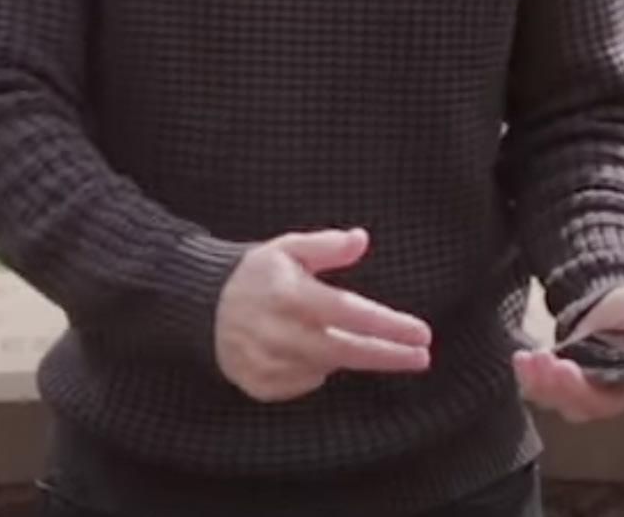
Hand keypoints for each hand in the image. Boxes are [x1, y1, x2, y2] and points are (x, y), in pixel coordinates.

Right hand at [215, 227, 431, 401]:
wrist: (201, 305)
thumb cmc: (254, 273)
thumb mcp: (288, 248)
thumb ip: (326, 245)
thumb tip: (362, 239)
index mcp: (292, 296)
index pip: (352, 314)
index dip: (390, 326)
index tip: (422, 333)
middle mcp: (281, 333)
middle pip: (347, 352)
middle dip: (388, 355)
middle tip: (421, 357)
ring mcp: (268, 362)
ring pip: (326, 369)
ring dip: (345, 357)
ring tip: (349, 340)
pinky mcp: (259, 383)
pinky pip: (301, 384)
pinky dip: (312, 371)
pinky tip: (309, 353)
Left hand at [513, 282, 623, 423]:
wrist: (613, 304)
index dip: (599, 390)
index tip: (573, 369)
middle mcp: (621, 394)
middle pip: (592, 405)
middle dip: (565, 388)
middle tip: (549, 363)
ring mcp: (592, 394)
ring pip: (566, 403)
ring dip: (545, 385)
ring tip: (531, 358)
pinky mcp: (568, 386)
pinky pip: (547, 393)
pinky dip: (531, 379)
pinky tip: (522, 358)